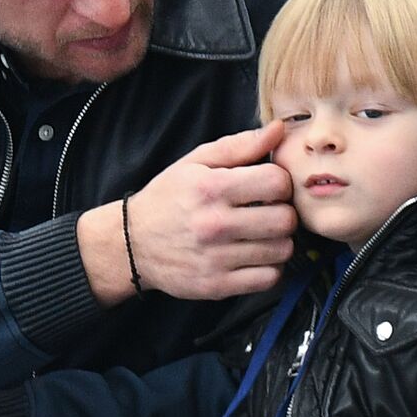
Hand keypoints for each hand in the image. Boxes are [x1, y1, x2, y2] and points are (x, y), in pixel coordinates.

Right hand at [78, 121, 296, 304]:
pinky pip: (269, 278)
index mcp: (210, 188)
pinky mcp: (217, 286)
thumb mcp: (196, 163)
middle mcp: (214, 224)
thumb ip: (240, 145)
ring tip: (261, 234)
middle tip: (269, 211)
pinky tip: (254, 256)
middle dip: (283, 212)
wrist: (131, 243)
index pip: (277, 182)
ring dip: (278, 241)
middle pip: (285, 220)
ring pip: (282, 251)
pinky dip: (269, 268)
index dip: (279, 181)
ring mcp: (216, 259)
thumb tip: (280, 129)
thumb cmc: (168, 198)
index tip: (268, 186)